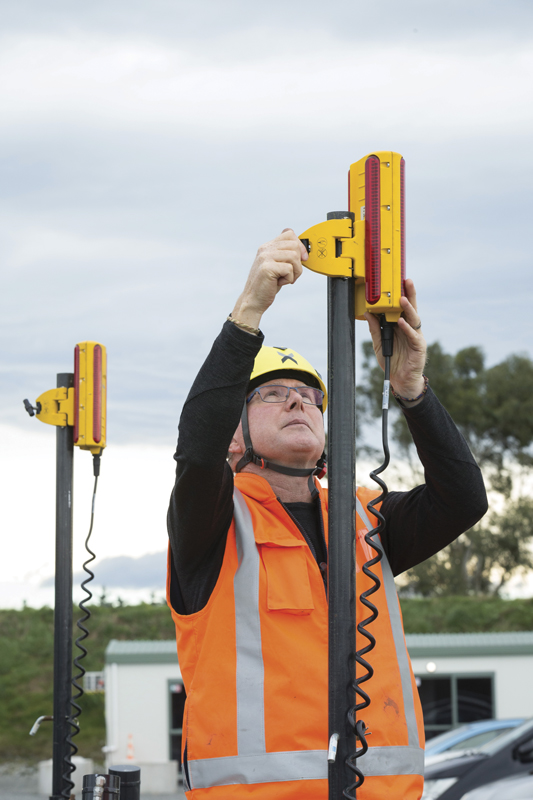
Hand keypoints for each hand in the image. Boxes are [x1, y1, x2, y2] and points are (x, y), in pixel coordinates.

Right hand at [231, 229, 307, 329]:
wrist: (254, 300)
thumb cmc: (267, 285)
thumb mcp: (277, 266)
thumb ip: (285, 255)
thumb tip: (303, 249)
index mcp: (267, 247)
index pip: (289, 233)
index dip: (300, 245)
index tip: (302, 258)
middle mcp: (265, 249)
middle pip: (294, 245)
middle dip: (299, 262)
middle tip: (291, 274)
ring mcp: (265, 258)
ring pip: (294, 256)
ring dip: (295, 272)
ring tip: (285, 279)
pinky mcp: (267, 268)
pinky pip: (289, 269)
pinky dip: (289, 279)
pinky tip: (279, 283)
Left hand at [364, 279, 426, 401]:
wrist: (400, 380)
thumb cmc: (392, 361)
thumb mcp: (379, 343)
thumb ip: (375, 328)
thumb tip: (368, 313)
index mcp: (401, 325)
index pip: (402, 307)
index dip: (401, 294)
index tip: (397, 281)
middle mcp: (410, 328)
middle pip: (411, 308)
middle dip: (409, 293)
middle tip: (407, 280)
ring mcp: (416, 336)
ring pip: (414, 319)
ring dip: (408, 308)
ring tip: (402, 299)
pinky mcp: (419, 347)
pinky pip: (413, 336)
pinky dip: (407, 328)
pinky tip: (402, 322)